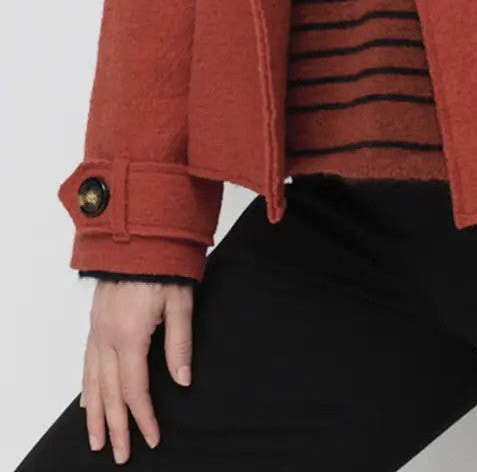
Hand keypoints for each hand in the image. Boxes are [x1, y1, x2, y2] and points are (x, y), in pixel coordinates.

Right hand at [80, 279, 193, 460]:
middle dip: (116, 426)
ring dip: (95, 414)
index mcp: (130, 335)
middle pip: (109, 393)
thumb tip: (182, 381)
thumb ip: (180, 344)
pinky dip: (85, 387)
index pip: (135, 389)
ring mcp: (97, 329)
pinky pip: (86, 362)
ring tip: (97, 440)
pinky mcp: (95, 322)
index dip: (144, 417)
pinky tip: (86, 402)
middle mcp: (107, 337)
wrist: (139, 234)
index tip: (152, 438)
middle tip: (121, 455)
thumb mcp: (180, 302)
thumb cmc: (163, 264)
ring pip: (92, 382)